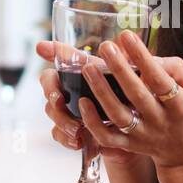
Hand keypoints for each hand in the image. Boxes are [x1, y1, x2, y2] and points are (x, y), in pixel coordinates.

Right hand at [36, 40, 144, 169]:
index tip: (43, 48)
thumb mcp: (137, 77)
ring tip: (75, 128)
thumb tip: (126, 39)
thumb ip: (134, 60)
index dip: (50, 52)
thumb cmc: (135, 95)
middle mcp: (72, 90)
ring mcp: (71, 111)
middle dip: (52, 94)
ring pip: (53, 114)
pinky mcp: (75, 131)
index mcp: (82, 73)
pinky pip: (60, 136)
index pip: (59, 60)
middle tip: (59, 100)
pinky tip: (78, 142)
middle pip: (50, 87)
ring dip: (61, 121)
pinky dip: (66, 139)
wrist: (139, 126)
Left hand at [66, 29, 182, 173]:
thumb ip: (178, 70)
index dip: (143, 57)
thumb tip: (150, 57)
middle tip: (105, 46)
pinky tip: (83, 102)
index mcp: (181, 106)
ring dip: (101, 91)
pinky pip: (107, 137)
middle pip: (136, 94)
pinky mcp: (129, 146)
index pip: (160, 79)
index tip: (127, 36)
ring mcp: (143, 136)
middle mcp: (160, 122)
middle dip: (119, 68)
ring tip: (89, 68)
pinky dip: (93, 122)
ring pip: (118, 115)